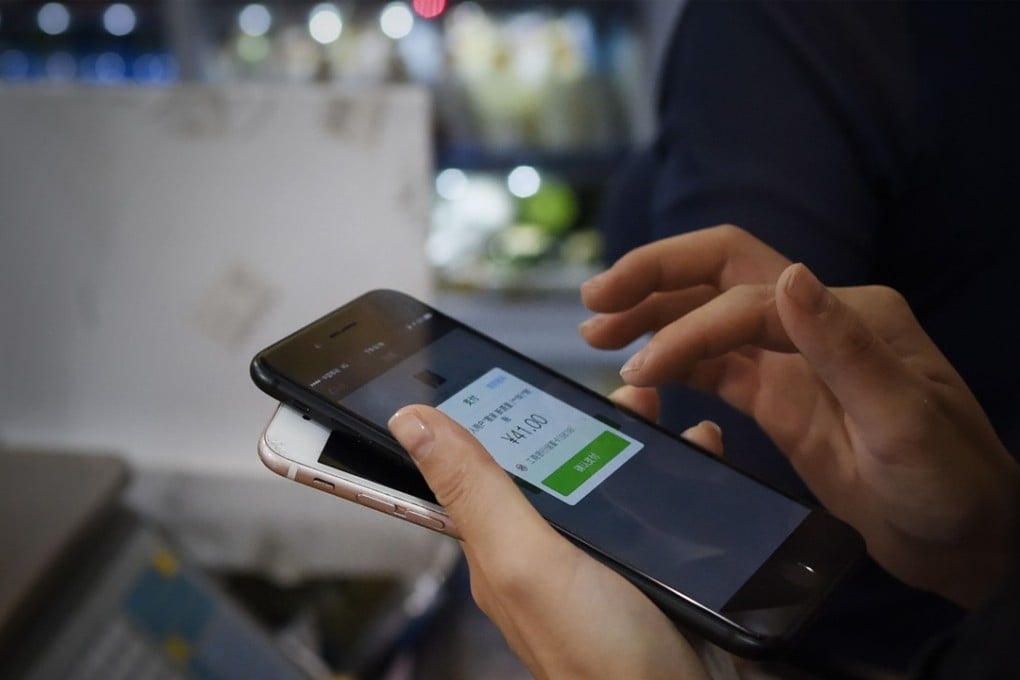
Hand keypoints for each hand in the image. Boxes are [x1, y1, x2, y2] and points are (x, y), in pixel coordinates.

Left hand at [388, 407, 721, 679]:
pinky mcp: (641, 566)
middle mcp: (541, 547)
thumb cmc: (598, 655)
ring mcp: (594, 557)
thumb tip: (410, 422)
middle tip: (622, 393)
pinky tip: (694, 450)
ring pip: (602, 474)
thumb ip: (476, 490)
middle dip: (581, 416)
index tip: (514, 370)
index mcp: (500, 542)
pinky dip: (671, 470)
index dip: (492, 413)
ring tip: (658, 410)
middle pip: (549, 460)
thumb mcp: (526, 560)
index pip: (480, 462)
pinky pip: (646, 502)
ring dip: (631, 436)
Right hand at [580, 225, 1019, 607]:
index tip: (641, 369)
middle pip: (719, 273)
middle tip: (595, 301)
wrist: (967, 538)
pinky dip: (672, 361)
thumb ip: (846, 348)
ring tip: (597, 333)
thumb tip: (792, 277)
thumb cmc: (949, 482)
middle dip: (655, 278)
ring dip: (652, 316)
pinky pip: (713, 365)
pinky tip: (640, 373)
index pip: (746, 300)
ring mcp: (790, 360)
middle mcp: (812, 322)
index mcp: (847, 313)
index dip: (687, 329)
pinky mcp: (776, 397)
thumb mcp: (906, 421)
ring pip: (707, 315)